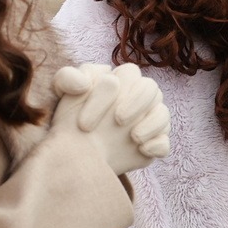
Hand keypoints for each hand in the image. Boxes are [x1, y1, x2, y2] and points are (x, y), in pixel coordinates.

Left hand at [52, 64, 170, 174]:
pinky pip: (164, 142)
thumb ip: (67, 78)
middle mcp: (140, 97)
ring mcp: (149, 121)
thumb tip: (83, 83)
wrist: (77, 152)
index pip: (126, 74)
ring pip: (162, 114)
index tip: (84, 121)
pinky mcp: (152, 144)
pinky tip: (142, 149)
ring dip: (151, 124)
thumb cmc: (72, 117)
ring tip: (134, 137)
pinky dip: (157, 145)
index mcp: (122, 79)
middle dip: (137, 103)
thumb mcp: (63, 94)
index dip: (104, 96)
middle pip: (151, 89)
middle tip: (118, 120)